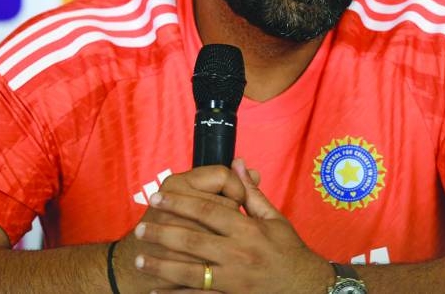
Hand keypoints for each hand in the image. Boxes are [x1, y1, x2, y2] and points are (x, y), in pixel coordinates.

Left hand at [133, 158, 332, 293]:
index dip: (180, 203)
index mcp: (248, 230)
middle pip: (192, 240)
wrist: (305, 287)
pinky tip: (156, 290)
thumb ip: (251, 193)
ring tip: (140, 259)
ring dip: (162, 266)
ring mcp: (233, 280)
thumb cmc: (288, 250)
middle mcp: (238, 254)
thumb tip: (237, 163)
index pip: (208, 211)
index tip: (157, 197)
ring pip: (190, 273)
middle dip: (162, 234)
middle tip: (139, 229)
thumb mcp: (274, 219)